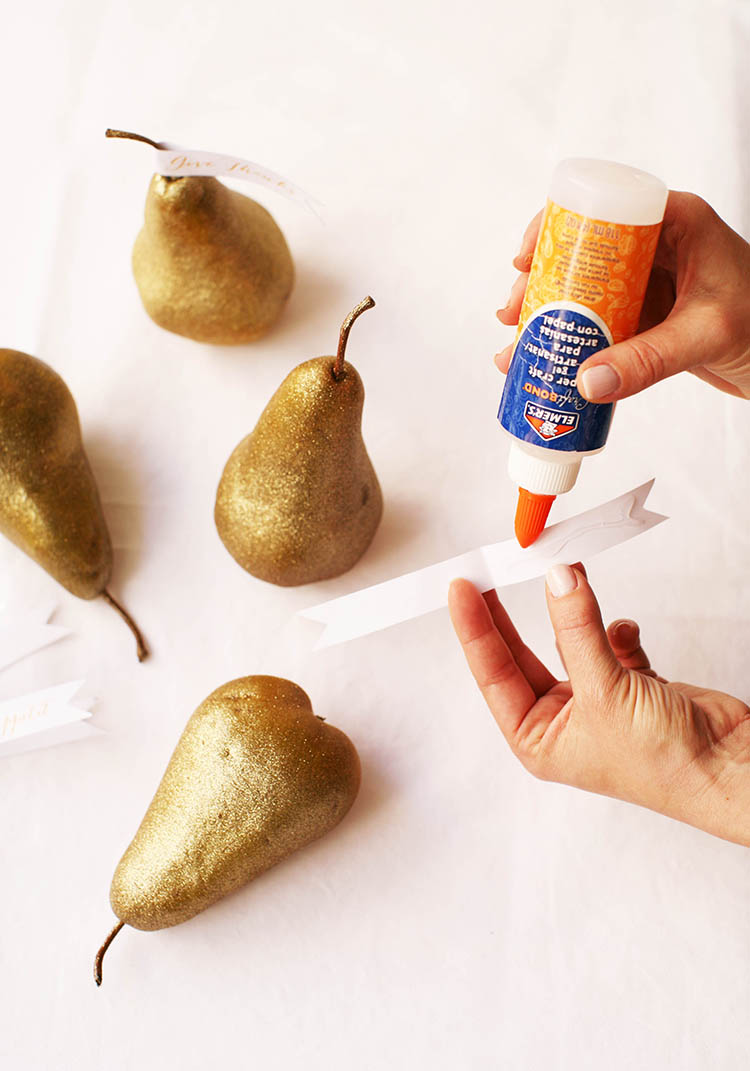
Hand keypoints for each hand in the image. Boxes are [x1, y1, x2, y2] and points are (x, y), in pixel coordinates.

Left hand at [448, 566, 749, 845]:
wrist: (729, 769)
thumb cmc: (662, 763)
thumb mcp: (605, 690)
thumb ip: (577, 629)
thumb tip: (557, 580)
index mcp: (538, 738)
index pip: (492, 673)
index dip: (474, 628)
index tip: (461, 587)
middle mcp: (562, 721)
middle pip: (521, 654)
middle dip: (508, 614)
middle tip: (490, 571)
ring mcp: (597, 702)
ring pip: (569, 642)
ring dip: (571, 612)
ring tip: (566, 573)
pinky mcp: (632, 686)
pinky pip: (611, 644)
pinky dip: (617, 631)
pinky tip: (626, 632)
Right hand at [496, 192, 749, 400]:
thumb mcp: (705, 336)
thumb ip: (648, 360)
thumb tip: (587, 380)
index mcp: (676, 224)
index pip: (605, 210)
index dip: (557, 229)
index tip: (525, 259)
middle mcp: (657, 249)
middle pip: (583, 254)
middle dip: (541, 285)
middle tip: (513, 314)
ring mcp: (650, 285)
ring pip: (585, 294)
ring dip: (549, 318)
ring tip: (516, 348)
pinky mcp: (648, 319)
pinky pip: (599, 326)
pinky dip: (571, 343)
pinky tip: (546, 362)